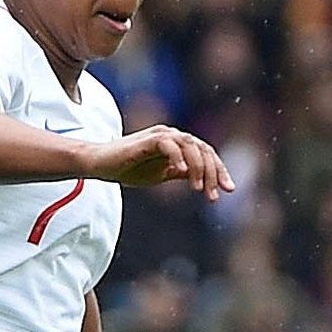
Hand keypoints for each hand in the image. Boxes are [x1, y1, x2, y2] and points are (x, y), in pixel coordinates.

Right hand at [82, 127, 235, 198]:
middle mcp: (172, 135)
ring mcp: (160, 136)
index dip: (220, 170)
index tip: (229, 190)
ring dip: (198, 168)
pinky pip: (168, 145)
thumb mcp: (162, 174)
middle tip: (215, 196)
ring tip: (198, 189)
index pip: (206, 153)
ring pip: (190, 145)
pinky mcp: (147, 140)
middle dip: (213, 172)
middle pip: (203, 148)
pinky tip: (181, 173)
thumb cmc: (130, 168)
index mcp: (178, 143)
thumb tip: (202, 181)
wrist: (102, 165)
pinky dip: (177, 157)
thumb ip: (181, 174)